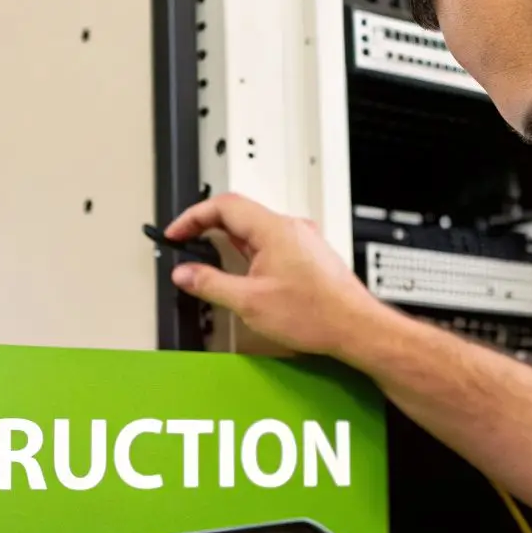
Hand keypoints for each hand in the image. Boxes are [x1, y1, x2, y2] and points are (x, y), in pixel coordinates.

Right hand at [165, 193, 390, 356]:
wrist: (355, 327)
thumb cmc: (317, 314)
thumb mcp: (249, 302)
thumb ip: (210, 284)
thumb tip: (185, 274)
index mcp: (273, 229)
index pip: (223, 205)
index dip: (192, 217)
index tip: (176, 233)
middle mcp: (290, 227)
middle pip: (238, 212)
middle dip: (207, 227)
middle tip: (187, 243)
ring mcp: (302, 239)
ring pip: (255, 227)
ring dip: (229, 240)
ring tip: (212, 261)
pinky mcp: (308, 254)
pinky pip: (270, 241)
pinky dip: (249, 250)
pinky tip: (245, 273)